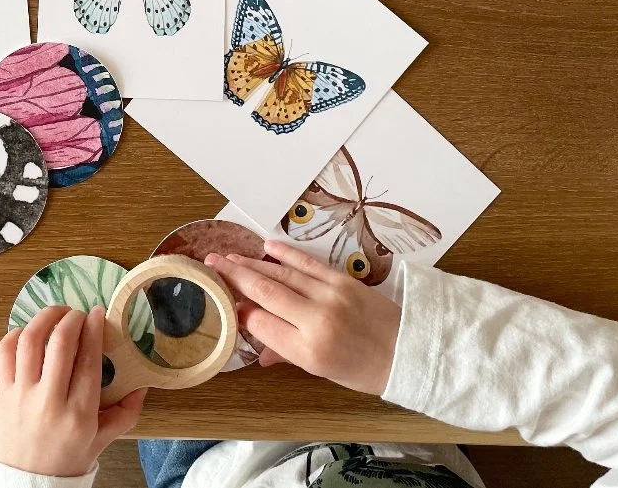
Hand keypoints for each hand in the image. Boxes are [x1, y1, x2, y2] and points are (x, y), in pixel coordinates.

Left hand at [0, 305, 146, 476]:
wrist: (27, 483)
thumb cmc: (66, 460)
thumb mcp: (102, 441)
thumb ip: (125, 414)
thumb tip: (143, 385)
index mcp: (79, 413)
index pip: (88, 359)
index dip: (94, 328)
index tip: (97, 313)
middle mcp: (50, 400)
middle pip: (60, 343)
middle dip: (72, 318)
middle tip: (79, 313)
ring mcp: (22, 394)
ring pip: (30, 341)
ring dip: (44, 318)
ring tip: (56, 313)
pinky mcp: (2, 392)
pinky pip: (4, 352)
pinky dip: (16, 334)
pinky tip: (29, 332)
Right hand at [204, 241, 400, 394]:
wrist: (407, 351)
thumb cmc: (361, 369)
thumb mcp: (319, 370)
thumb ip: (284, 352)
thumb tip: (255, 346)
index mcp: (308, 350)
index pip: (260, 323)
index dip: (237, 310)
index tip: (221, 299)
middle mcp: (316, 320)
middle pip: (265, 292)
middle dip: (234, 276)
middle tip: (210, 263)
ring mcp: (330, 296)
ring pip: (282, 274)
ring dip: (252, 263)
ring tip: (228, 256)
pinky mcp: (343, 280)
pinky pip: (308, 263)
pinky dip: (285, 254)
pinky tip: (266, 247)